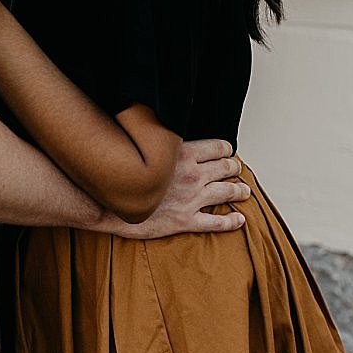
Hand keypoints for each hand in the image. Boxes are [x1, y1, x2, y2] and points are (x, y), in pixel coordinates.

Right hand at [121, 139, 248, 238]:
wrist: (108, 203)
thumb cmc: (122, 172)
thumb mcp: (143, 145)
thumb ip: (162, 140)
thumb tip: (167, 129)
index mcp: (183, 154)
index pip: (217, 148)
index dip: (226, 149)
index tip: (228, 150)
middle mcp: (193, 176)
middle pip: (225, 168)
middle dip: (234, 167)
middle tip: (237, 168)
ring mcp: (192, 199)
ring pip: (226, 192)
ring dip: (239, 191)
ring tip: (245, 191)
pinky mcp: (186, 220)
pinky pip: (217, 222)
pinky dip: (232, 221)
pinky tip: (239, 220)